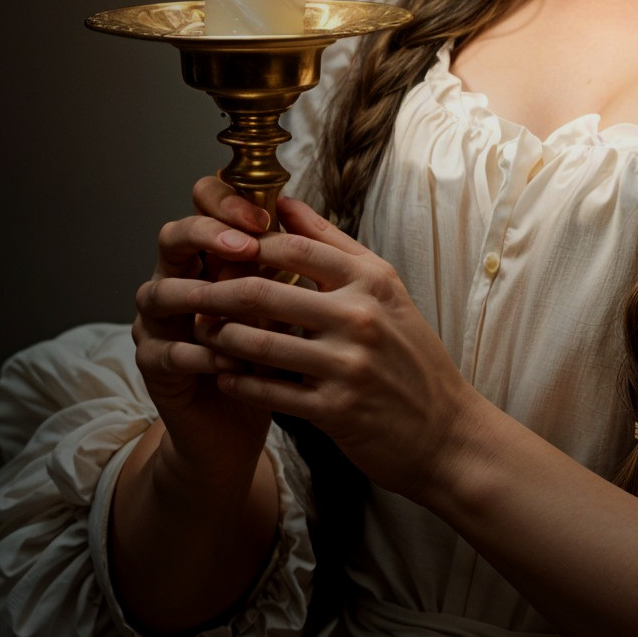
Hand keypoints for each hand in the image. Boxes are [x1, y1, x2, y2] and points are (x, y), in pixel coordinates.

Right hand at [131, 176, 275, 489]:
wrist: (238, 423)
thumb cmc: (266, 354)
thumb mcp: (285, 303)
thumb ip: (286, 264)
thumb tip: (305, 217)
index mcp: (207, 256)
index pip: (201, 207)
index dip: (225, 202)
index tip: (266, 216)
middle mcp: (175, 280)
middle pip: (171, 237)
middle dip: (206, 234)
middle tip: (245, 245)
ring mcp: (157, 322)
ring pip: (159, 293)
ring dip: (198, 294)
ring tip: (235, 300)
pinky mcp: (153, 366)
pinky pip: (168, 351)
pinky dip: (200, 352)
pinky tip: (231, 356)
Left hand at [174, 196, 476, 503]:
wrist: (446, 433)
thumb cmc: (411, 357)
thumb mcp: (386, 291)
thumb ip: (334, 246)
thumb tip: (287, 203)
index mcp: (373, 281)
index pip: (294, 248)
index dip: (248, 247)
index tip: (221, 252)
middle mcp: (360, 317)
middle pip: (265, 293)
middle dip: (218, 292)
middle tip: (192, 293)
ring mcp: (346, 365)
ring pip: (259, 343)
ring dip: (222, 339)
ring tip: (202, 334)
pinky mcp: (334, 411)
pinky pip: (269, 391)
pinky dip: (239, 382)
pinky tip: (224, 375)